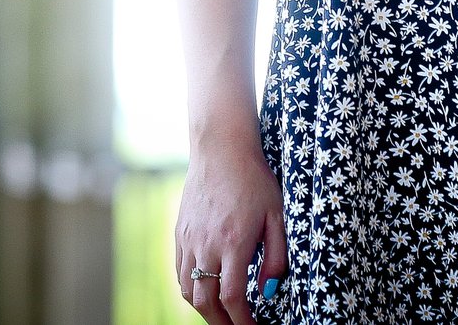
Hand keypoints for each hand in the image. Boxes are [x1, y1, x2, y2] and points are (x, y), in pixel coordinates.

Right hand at [173, 127, 287, 322]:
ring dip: (204, 309)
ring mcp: (189, 241)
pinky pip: (180, 273)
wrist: (221, 150)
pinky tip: (205, 290)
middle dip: (222, 323)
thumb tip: (268, 292)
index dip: (243, 322)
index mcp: (234, 243)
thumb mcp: (277, 216)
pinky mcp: (179, 234)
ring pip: (188, 291)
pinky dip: (190, 289)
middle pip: (206, 303)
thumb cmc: (255, 180)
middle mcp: (206, 246)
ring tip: (221, 314)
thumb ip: (276, 257)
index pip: (233, 299)